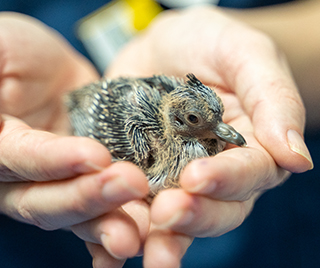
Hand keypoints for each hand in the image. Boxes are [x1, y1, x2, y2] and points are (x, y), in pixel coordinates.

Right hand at [0, 13, 149, 267]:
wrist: (51, 72)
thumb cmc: (16, 54)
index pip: (17, 162)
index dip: (52, 162)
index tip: (95, 155)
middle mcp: (20, 177)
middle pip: (45, 202)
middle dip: (88, 198)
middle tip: (131, 184)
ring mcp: (58, 183)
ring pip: (77, 214)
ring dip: (108, 223)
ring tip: (141, 230)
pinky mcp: (91, 182)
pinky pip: (103, 209)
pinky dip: (119, 225)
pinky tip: (141, 238)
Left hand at [107, 6, 312, 266]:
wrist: (166, 45)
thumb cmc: (212, 43)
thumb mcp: (246, 55)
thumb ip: (273, 100)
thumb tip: (297, 160)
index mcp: (249, 149)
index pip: (247, 174)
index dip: (226, 180)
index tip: (198, 178)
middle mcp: (213, 172)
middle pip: (212, 208)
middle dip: (190, 216)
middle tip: (166, 215)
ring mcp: (172, 176)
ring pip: (171, 217)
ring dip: (155, 236)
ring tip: (132, 246)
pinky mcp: (138, 172)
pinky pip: (131, 203)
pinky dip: (119, 224)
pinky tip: (104, 243)